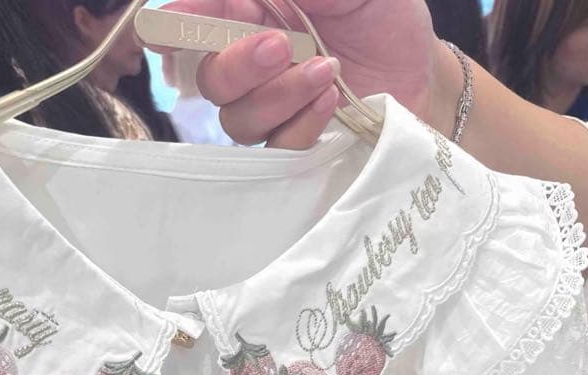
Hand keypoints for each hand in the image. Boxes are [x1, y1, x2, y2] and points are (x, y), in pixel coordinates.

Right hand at [163, 0, 437, 147]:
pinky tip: (330, 98)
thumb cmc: (383, 15)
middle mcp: (253, 62)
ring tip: (325, 69)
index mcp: (253, 13)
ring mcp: (272, 108)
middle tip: (278, 45)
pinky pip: (276, 149)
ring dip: (277, 96)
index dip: (179, 23)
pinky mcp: (295, 142)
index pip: (201, 19)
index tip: (164, 29)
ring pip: (238, 120)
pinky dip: (300, 125)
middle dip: (237, 65)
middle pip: (211, 79)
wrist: (423, 71)